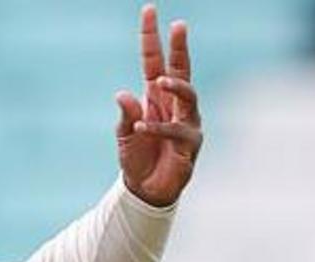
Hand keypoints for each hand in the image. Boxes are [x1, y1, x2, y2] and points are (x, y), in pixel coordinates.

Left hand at [116, 4, 202, 206]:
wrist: (146, 190)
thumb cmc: (137, 158)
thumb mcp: (123, 134)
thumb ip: (124, 114)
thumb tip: (123, 93)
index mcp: (156, 97)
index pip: (154, 62)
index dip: (152, 38)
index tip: (150, 11)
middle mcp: (175, 105)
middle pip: (181, 69)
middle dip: (180, 47)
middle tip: (178, 25)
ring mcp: (187, 122)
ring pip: (188, 96)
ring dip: (175, 86)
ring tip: (159, 82)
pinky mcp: (190, 144)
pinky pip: (177, 131)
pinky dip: (158, 128)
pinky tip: (141, 127)